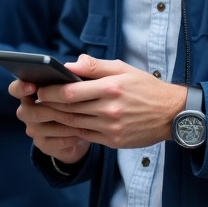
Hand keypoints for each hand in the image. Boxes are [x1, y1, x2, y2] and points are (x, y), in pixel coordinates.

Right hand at [10, 77, 91, 164]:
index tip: (33, 87)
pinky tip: (81, 132)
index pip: (15, 89)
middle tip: (72, 106)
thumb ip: (76, 73)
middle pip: (27, 111)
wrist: (83, 130)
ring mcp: (33, 129)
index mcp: (30, 92)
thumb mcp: (79, 85)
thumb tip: (71, 67)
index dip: (21, 87)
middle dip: (51, 108)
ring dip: (63, 123)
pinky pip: (53, 142)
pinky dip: (68, 137)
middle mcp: (26, 111)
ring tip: (82, 119)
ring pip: (41, 127)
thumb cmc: (78, 101)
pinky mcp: (42, 145)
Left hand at [30, 55, 187, 149]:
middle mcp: (109, 109)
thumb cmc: (146, 87)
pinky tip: (64, 124)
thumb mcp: (123, 69)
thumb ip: (95, 67)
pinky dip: (72, 130)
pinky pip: (86, 135)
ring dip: (57, 119)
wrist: (171, 113)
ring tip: (45, 112)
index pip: (71, 92)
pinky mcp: (114, 140)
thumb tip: (70, 65)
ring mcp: (111, 127)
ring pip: (75, 124)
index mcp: (110, 88)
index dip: (51, 92)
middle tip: (36, 102)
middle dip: (49, 105)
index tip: (40, 89)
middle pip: (69, 109)